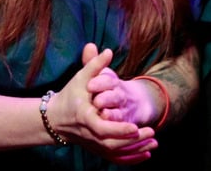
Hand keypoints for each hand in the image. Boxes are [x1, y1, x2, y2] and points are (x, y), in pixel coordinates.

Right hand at [45, 44, 157, 163]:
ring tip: (154, 142)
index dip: (118, 130)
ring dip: (136, 151)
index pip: (102, 129)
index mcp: (85, 117)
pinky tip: (147, 155)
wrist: (56, 118)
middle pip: (112, 144)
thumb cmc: (70, 95)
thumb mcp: (81, 78)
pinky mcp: (97, 149)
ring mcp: (93, 144)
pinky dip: (131, 160)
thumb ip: (94, 64)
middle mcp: (89, 134)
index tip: (134, 127)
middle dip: (133, 141)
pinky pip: (115, 159)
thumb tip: (108, 50)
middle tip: (151, 131)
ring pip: (116, 153)